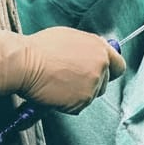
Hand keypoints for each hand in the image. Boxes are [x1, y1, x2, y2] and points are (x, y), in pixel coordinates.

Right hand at [0, 22, 124, 112]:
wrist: (25, 62)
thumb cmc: (40, 48)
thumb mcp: (70, 38)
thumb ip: (87, 48)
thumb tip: (92, 55)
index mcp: (99, 48)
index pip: (118, 65)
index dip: (109, 71)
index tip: (100, 74)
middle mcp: (100, 66)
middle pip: (104, 84)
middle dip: (90, 85)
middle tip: (69, 80)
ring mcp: (92, 85)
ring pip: (91, 96)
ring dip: (78, 94)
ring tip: (58, 84)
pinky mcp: (82, 101)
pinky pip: (78, 107)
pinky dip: (67, 104)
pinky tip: (54, 93)